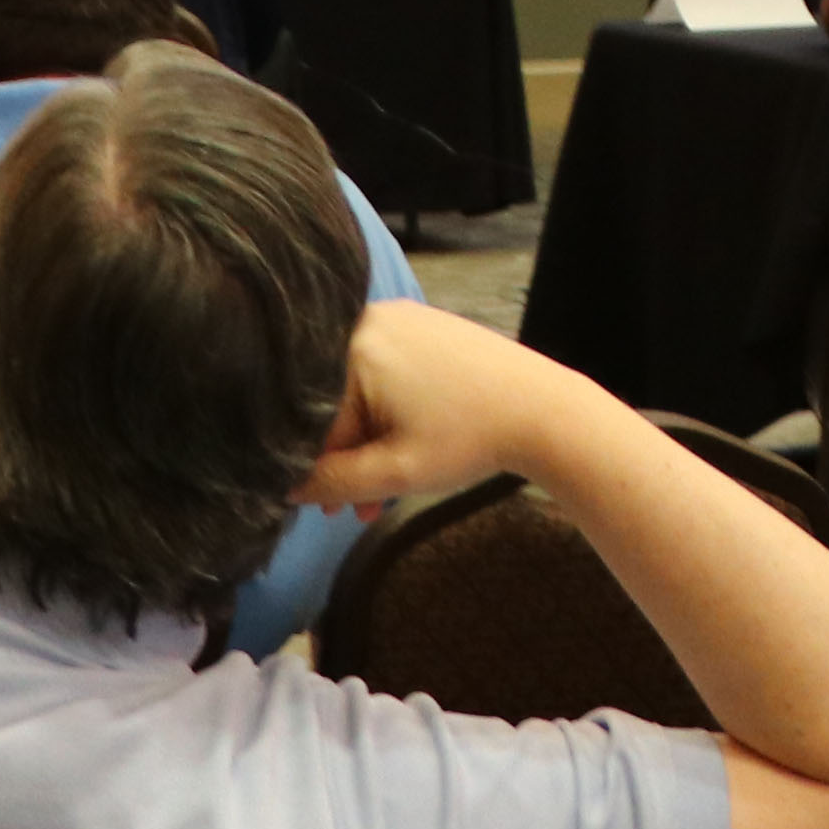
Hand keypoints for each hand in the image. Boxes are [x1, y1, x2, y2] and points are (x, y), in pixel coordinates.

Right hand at [296, 302, 582, 521]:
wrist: (544, 410)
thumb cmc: (469, 437)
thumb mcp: (393, 472)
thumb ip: (330, 482)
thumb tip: (285, 487)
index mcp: (354, 345)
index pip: (311, 416)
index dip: (315, 467)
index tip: (324, 504)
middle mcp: (370, 319)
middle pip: (332, 401)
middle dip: (343, 461)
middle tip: (351, 509)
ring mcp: (400, 319)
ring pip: (359, 393)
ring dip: (365, 446)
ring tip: (379, 497)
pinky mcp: (423, 327)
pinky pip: (383, 375)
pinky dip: (385, 417)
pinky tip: (399, 456)